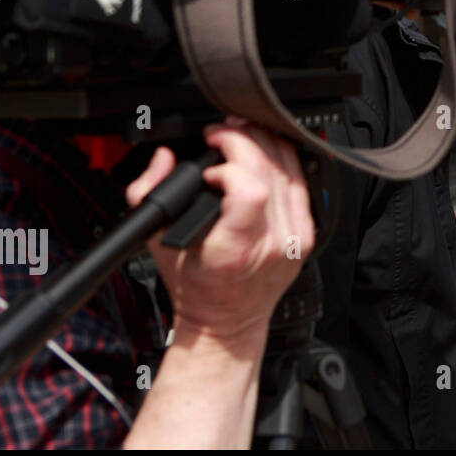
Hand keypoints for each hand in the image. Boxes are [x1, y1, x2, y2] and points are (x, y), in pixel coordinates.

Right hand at [125, 120, 314, 342]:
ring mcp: (294, 238)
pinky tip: (264, 153)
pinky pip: (302, 183)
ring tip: (240, 136)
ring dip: (264, 142)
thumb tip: (164, 158)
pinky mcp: (306, 234)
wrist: (226, 320)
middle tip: (222, 134)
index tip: (209, 164)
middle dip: (244, 139)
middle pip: (271, 170)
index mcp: (234, 249)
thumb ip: (149, 193)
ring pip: (291, 169)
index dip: (230, 164)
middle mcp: (271, 242)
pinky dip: (282, 161)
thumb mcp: (156, 241)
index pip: (250, 189)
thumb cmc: (194, 286)